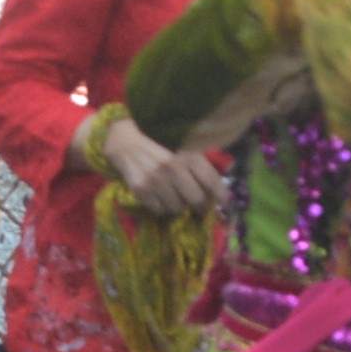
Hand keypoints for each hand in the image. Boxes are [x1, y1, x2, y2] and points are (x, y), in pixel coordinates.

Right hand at [101, 114, 222, 217]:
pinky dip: (162, 207)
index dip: (221, 194)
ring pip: (178, 208)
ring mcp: (155, 180)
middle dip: (200, 205)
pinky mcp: (140, 189)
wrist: (125, 141)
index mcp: (186, 154)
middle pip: (196, 199)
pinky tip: (159, 196)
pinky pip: (159, 210)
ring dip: (179, 205)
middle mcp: (172, 167)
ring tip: (175, 196)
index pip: (210, 180)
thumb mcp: (183, 145)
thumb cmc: (159, 142)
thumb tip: (224, 180)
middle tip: (198, 204)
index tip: (225, 202)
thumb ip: (201, 161)